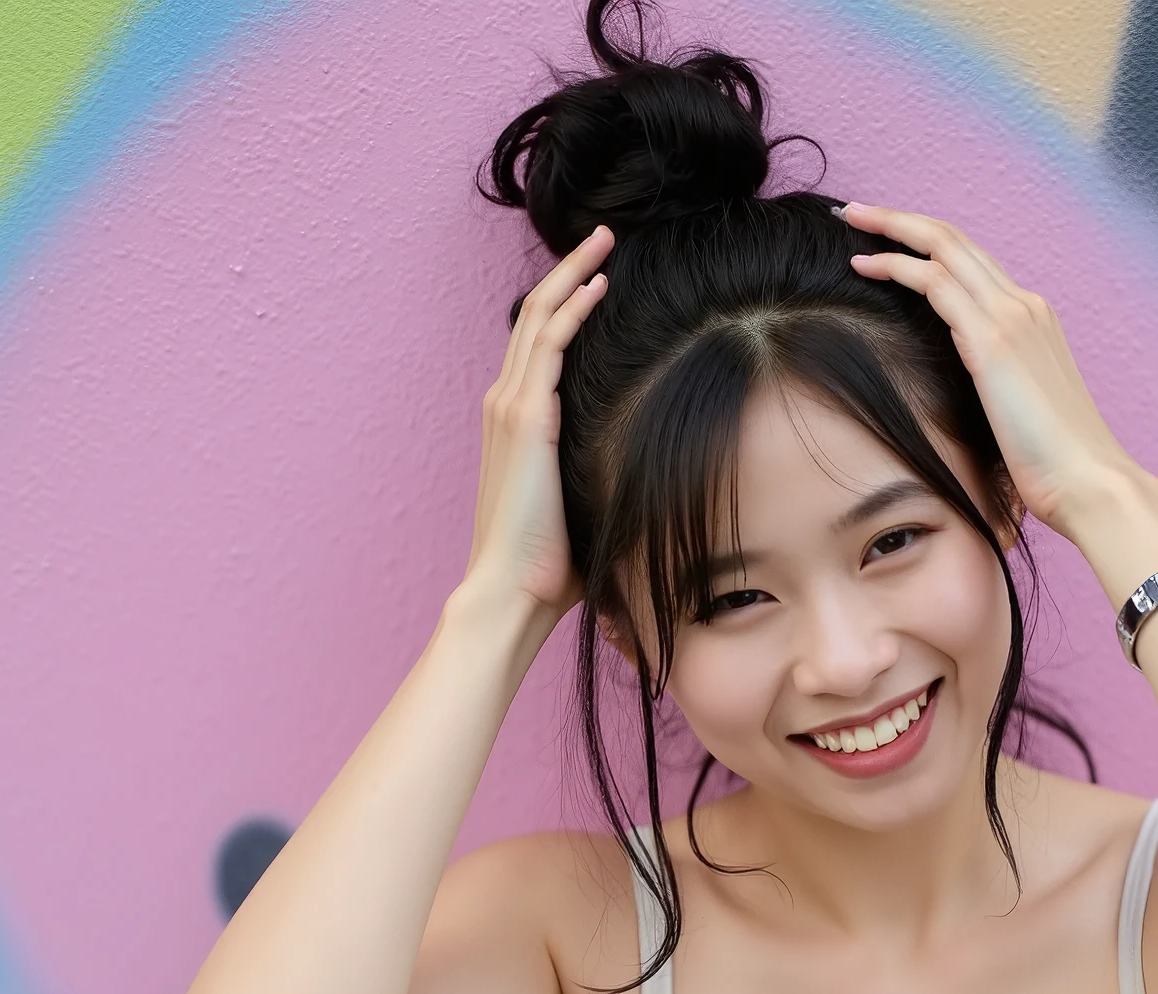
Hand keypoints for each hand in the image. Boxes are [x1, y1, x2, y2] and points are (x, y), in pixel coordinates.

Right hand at [462, 224, 613, 617]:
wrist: (512, 591)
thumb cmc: (549, 569)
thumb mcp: (582, 509)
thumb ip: (603, 482)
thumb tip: (651, 486)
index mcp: (515, 425)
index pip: (536, 347)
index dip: (562, 305)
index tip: (595, 278)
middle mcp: (505, 405)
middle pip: (534, 316)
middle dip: (568, 272)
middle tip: (602, 239)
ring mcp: (511, 407)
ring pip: (539, 317)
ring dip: (572, 275)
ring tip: (603, 242)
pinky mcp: (526, 418)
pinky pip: (550, 344)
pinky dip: (573, 308)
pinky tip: (600, 285)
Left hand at [842, 201, 1135, 539]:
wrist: (1089, 482)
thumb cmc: (1057, 466)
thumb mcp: (1021, 416)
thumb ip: (996, 392)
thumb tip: (972, 405)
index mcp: (1034, 320)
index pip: (974, 264)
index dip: (929, 246)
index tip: (889, 243)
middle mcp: (1024, 305)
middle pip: (955, 239)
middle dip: (902, 218)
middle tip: (856, 211)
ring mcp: (1011, 316)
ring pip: (943, 245)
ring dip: (891, 227)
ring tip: (850, 220)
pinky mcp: (992, 340)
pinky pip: (936, 282)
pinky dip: (896, 265)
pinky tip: (864, 265)